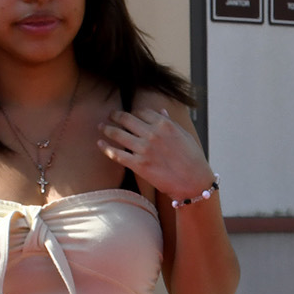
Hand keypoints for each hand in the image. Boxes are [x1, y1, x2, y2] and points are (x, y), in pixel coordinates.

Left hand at [100, 103, 215, 202]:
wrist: (194, 183)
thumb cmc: (193, 159)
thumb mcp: (184, 136)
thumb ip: (170, 122)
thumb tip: (161, 111)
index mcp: (164, 124)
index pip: (142, 112)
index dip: (133, 112)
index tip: (130, 115)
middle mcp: (152, 134)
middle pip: (126, 119)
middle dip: (116, 115)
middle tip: (110, 115)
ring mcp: (144, 149)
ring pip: (118, 134)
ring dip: (107, 128)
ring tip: (101, 127)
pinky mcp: (139, 165)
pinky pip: (117, 154)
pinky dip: (105, 148)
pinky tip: (100, 144)